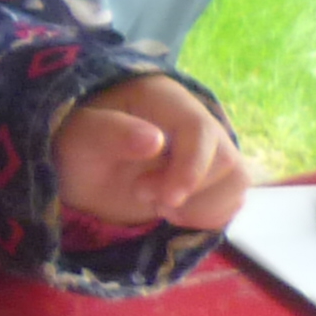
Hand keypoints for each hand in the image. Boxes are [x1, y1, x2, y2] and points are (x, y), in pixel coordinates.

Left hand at [54, 73, 250, 234]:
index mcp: (165, 98)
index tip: (166, 198)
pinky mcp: (214, 178)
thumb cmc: (79, 145)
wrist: (83, 170)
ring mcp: (210, 149)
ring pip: (237, 182)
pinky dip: (206, 217)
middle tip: (141, 193)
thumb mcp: (80, 137)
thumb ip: (111, 133)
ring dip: (200, 206)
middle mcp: (197, 119)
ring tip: (158, 204)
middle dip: (187, 190)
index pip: (200, 129)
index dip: (191, 167)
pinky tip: (173, 212)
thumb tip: (155, 140)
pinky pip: (232, 201)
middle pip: (226, 159)